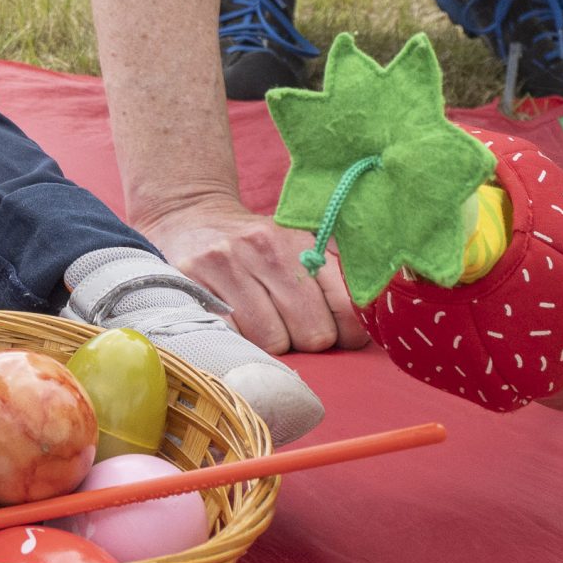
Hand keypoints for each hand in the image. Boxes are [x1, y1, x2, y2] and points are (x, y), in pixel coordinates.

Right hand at [135, 193, 369, 355]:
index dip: (347, 333)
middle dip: (306, 341)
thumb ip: (336, 276)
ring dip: (270, 346)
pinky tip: (235, 325)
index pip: (347, 308)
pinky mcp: (193, 284)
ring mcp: (226, 266)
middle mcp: (265, 249)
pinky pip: (232, 341)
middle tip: (290, 327)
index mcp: (300, 241)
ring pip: (272, 344)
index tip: (335, 333)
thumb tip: (371, 319)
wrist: (190, 216)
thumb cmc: (255, 244)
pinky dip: (237, 344)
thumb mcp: (298, 244)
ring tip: (260, 324)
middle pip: (312, 334)